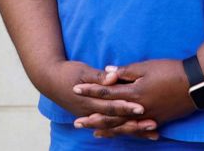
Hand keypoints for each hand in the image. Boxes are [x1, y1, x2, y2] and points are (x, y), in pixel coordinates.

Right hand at [42, 60, 158, 139]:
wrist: (50, 81)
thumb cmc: (68, 73)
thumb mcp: (82, 71)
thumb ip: (98, 76)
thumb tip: (112, 77)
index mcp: (89, 100)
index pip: (110, 106)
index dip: (126, 107)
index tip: (142, 108)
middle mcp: (91, 112)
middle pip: (116, 120)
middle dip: (135, 123)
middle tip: (153, 124)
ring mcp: (92, 116)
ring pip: (116, 127)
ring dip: (134, 130)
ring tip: (153, 132)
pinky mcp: (94, 116)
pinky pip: (113, 127)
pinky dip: (126, 130)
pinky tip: (141, 132)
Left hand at [73, 59, 196, 138]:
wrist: (196, 83)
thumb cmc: (171, 71)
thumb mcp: (147, 66)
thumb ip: (126, 71)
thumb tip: (107, 73)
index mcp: (134, 93)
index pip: (106, 93)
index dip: (90, 91)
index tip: (75, 89)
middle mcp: (138, 109)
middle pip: (110, 115)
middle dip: (92, 118)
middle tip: (76, 122)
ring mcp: (148, 117)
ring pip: (123, 126)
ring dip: (106, 129)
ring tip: (93, 132)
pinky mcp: (157, 120)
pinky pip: (137, 130)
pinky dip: (126, 133)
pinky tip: (121, 134)